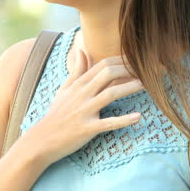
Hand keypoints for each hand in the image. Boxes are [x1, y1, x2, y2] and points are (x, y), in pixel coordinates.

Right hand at [23, 50, 144, 165]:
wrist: (42, 140)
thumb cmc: (56, 114)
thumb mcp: (64, 90)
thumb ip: (76, 71)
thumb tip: (82, 50)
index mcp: (79, 84)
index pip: (102, 65)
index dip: (121, 60)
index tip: (137, 60)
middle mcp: (82, 94)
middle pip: (108, 74)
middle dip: (129, 70)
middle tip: (147, 70)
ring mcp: (85, 111)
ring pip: (110, 94)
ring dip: (129, 88)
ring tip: (147, 85)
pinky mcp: (87, 129)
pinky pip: (108, 123)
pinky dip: (123, 120)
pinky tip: (138, 117)